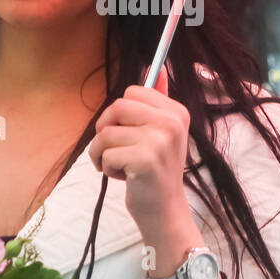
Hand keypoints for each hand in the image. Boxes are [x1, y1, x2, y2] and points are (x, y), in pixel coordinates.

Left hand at [89, 66, 191, 234]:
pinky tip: (125, 178)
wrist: (165, 212)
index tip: (132, 134)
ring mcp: (160, 140)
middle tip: (119, 150)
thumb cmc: (156, 172)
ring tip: (121, 166)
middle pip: (117, 106)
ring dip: (102, 153)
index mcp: (176, 111)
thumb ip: (157, 100)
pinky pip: (104, 154)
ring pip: (105, 132)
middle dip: (107, 131)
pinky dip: (106, 169)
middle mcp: (172, 122)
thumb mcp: (162, 133)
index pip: (133, 91)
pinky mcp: (145, 159)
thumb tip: (154, 66)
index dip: (121, 114)